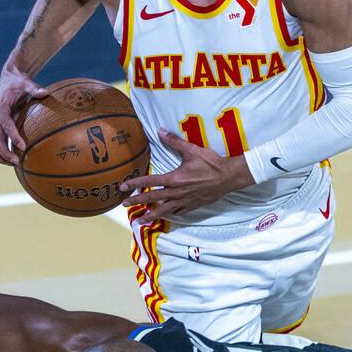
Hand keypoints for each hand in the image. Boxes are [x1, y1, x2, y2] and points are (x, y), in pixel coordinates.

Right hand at [0, 66, 48, 165]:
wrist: (8, 80)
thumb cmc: (18, 82)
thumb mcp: (25, 82)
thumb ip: (34, 89)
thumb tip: (45, 93)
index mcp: (1, 108)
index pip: (5, 124)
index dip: (13, 136)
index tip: (23, 146)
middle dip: (5, 152)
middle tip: (17, 161)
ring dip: (1, 156)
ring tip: (15, 165)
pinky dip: (1, 154)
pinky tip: (12, 161)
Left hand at [120, 128, 252, 219]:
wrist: (229, 177)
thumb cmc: (211, 163)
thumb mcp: (192, 150)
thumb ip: (174, 141)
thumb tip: (159, 131)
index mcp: (174, 179)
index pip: (149, 182)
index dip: (134, 184)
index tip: (123, 188)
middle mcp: (177, 192)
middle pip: (152, 199)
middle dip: (137, 202)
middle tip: (124, 205)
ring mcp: (184, 201)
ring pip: (163, 210)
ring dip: (150, 215)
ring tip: (139, 221)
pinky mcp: (192, 206)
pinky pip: (178, 212)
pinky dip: (169, 214)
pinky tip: (165, 215)